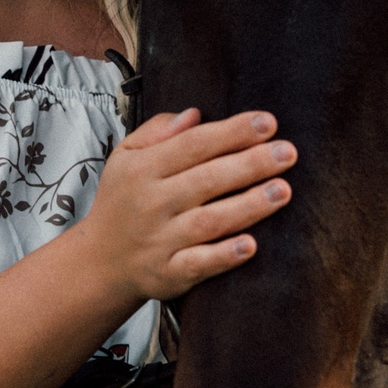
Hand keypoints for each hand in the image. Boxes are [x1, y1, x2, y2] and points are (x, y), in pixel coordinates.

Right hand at [69, 109, 296, 303]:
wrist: (99, 262)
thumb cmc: (121, 203)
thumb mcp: (124, 157)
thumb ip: (157, 131)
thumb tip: (195, 114)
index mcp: (143, 169)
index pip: (193, 144)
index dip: (232, 132)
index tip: (268, 122)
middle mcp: (152, 203)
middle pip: (207, 179)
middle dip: (250, 164)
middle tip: (288, 152)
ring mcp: (160, 240)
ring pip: (209, 221)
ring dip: (248, 206)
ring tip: (283, 190)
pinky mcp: (168, 273)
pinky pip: (198, 264)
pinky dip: (223, 256)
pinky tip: (251, 245)